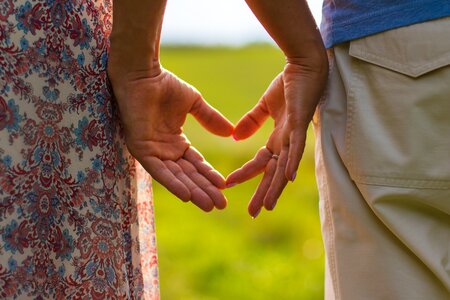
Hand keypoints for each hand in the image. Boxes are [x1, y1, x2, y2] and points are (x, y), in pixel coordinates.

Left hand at [108, 67, 233, 211]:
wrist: (144, 73)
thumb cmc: (164, 85)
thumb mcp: (194, 104)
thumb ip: (210, 119)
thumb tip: (231, 132)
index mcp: (175, 142)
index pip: (195, 164)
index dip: (210, 176)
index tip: (226, 186)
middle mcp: (164, 150)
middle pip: (188, 175)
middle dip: (205, 190)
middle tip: (221, 205)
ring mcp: (152, 151)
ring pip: (175, 177)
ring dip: (192, 192)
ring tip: (209, 205)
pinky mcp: (140, 149)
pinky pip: (158, 170)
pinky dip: (172, 183)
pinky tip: (187, 195)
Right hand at [226, 61, 326, 216]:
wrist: (304, 66)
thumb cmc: (289, 84)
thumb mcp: (265, 106)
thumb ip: (252, 121)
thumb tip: (236, 136)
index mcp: (278, 138)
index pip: (260, 162)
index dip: (246, 174)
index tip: (228, 185)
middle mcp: (287, 142)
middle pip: (273, 173)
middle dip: (264, 193)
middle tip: (254, 214)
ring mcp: (294, 135)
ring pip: (284, 167)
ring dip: (276, 187)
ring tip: (268, 206)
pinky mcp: (299, 124)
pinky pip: (296, 147)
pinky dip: (292, 163)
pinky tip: (288, 179)